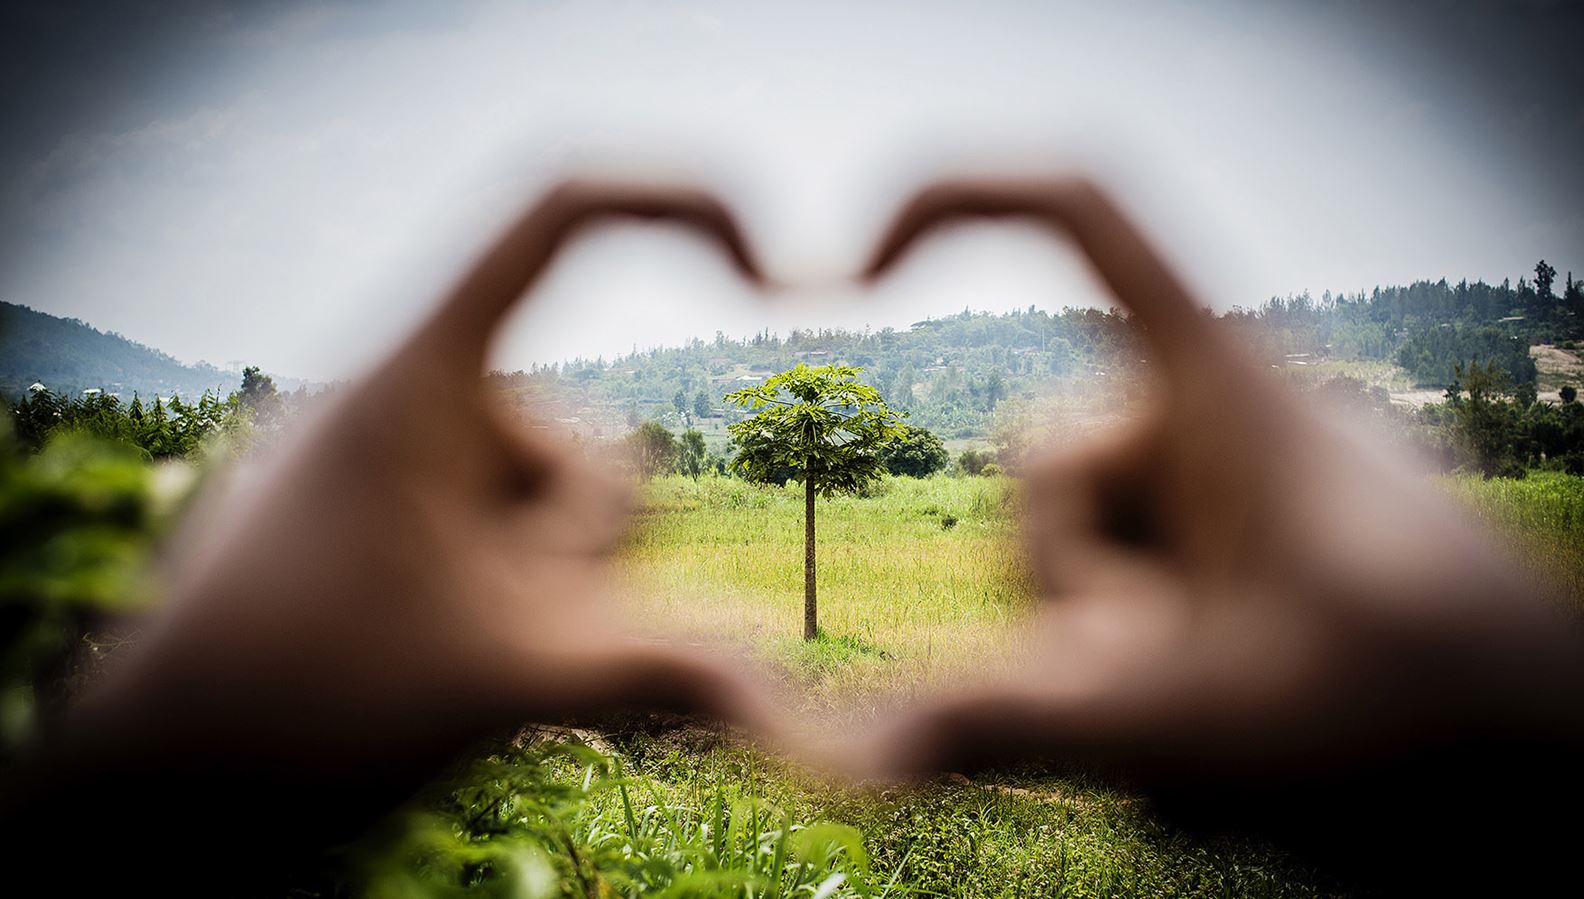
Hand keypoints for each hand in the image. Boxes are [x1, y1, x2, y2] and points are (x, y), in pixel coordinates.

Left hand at [6, 180, 773, 879]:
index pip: (557, 217)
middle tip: (513, 640)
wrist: (154, 787)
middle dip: (594, 552)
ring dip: (554, 591)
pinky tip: (456, 665)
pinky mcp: (386, 524)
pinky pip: (504, 533)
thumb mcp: (503, 680)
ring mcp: (395, 468)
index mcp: (420, 377)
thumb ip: (659, 675)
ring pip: (555, 502)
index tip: (766, 264)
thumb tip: (793, 693)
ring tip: (465, 665)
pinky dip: (519, 601)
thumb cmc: (300, 712)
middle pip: (594, 437)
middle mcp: (407, 399)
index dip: (680, 206)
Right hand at [854, 177, 1583, 883]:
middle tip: (1154, 680)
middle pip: (1039, 460)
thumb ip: (1006, 725)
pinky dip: (1148, 653)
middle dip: (1062, 588)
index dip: (948, 200)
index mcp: (1216, 377)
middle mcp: (1224, 407)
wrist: (1550, 772)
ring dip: (1108, 641)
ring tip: (1206, 719)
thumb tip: (848, 748)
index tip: (853, 268)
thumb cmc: (1408, 723)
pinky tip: (1220, 720)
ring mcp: (1242, 478)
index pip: (1074, 211)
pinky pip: (1144, 571)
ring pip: (1087, 537)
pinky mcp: (1257, 537)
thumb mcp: (1184, 721)